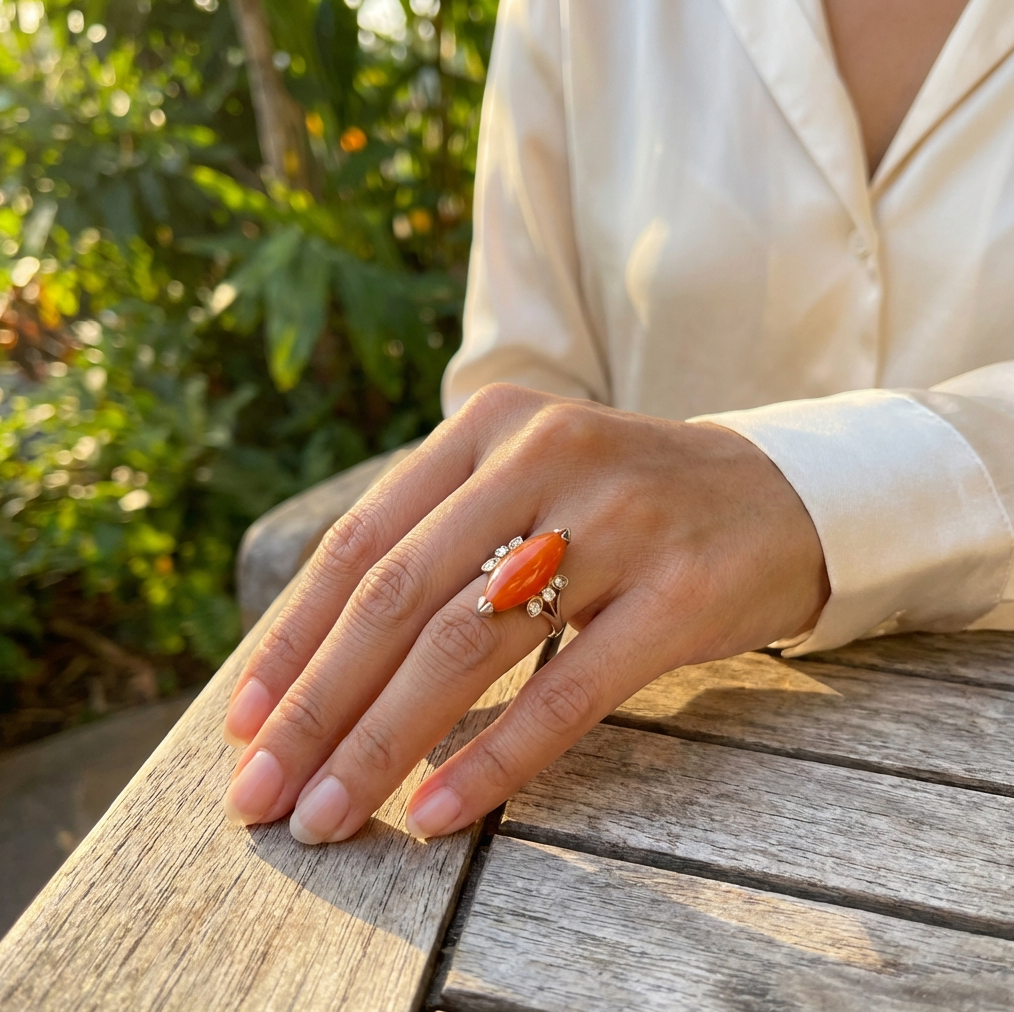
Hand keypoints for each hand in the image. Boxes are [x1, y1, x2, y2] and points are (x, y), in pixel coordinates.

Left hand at [220, 384, 828, 842]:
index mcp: (491, 425)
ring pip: (468, 644)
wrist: (779, 495)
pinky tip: (437, 811)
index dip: (294, 640)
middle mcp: (545, 457)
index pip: (362, 540)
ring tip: (330, 814)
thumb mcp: (527, 486)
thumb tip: (321, 663)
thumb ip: (438, 543)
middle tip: (262, 794)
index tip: (245, 725)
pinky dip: (493, 757)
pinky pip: (567, 688)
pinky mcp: (680, 591)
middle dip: (319, 706)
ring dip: (384, 741)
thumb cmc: (627, 507)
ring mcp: (618, 520)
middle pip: (400, 597)